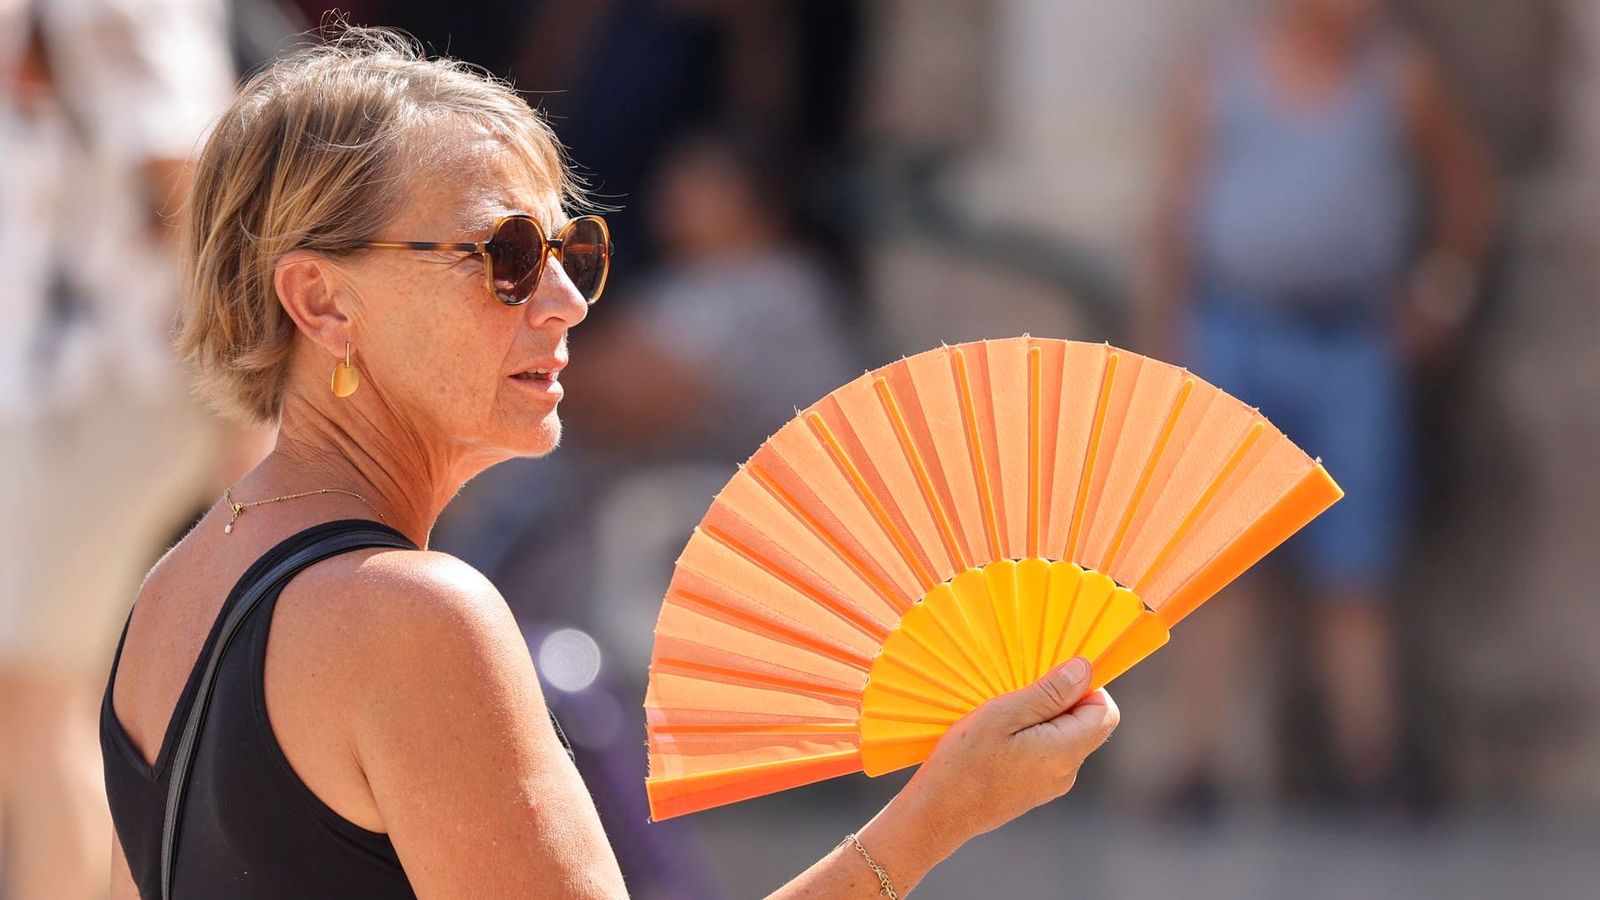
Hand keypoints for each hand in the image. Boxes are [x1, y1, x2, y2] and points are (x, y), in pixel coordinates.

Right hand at [904, 657, 1119, 844]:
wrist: (939, 813)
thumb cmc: (964, 762)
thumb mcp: (1003, 715)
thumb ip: (1049, 693)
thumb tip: (1085, 670)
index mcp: (1065, 751)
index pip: (1105, 711)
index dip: (1084, 688)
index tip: (1048, 680)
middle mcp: (1067, 772)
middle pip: (1086, 724)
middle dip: (1060, 702)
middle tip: (1018, 696)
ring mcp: (1051, 784)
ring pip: (1064, 738)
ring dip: (1041, 719)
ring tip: (1001, 719)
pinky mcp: (1035, 790)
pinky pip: (1046, 754)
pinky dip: (1030, 738)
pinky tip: (997, 739)